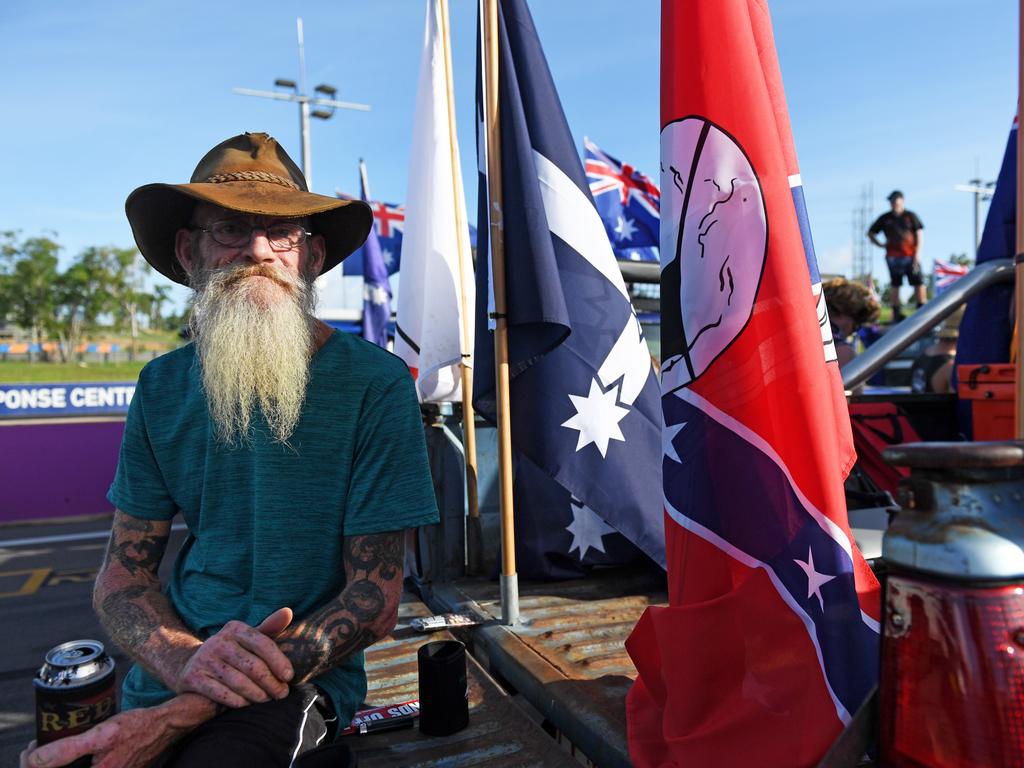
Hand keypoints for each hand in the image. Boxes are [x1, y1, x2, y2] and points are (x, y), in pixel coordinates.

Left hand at [19, 694, 211, 767]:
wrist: (164, 725)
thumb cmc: (138, 727)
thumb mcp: (102, 734)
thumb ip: (69, 749)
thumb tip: (37, 760)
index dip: (35, 765)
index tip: (32, 749)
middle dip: (43, 765)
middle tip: (36, 748)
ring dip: (56, 763)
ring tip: (47, 749)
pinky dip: (72, 762)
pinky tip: (69, 750)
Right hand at [174, 607, 294, 707]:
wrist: (190, 666)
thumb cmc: (231, 652)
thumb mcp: (247, 638)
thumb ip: (269, 627)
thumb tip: (288, 612)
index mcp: (235, 628)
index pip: (263, 644)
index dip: (279, 662)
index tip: (289, 677)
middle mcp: (218, 641)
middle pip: (253, 666)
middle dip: (271, 682)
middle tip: (282, 694)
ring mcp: (204, 659)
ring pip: (239, 682)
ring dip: (257, 694)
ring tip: (267, 700)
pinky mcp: (193, 677)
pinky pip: (221, 694)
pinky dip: (237, 701)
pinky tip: (247, 705)